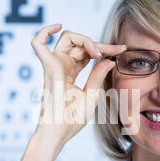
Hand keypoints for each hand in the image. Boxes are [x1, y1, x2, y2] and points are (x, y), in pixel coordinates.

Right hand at [31, 23, 125, 145]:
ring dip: (85, 39)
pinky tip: (57, 27)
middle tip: (115, 50)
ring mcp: (53, 66)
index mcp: (69, 72)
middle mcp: (60, 66)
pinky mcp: (49, 68)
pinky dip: (44, 32)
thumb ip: (98, 76)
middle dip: (98, 43)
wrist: (59, 133)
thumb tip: (109, 60)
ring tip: (98, 52)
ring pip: (66, 38)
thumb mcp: (91, 95)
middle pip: (78, 42)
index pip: (86, 52)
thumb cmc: (71, 120)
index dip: (104, 48)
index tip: (121, 49)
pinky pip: (38, 44)